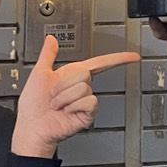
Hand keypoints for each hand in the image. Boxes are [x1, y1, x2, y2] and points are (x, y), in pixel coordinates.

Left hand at [12, 35, 139, 158]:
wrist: (32, 127)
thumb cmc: (33, 105)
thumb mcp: (39, 73)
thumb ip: (47, 54)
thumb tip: (50, 39)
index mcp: (72, 75)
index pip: (100, 63)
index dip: (118, 59)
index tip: (133, 56)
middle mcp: (81, 87)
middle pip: (86, 73)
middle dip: (65, 83)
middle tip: (54, 94)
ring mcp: (86, 101)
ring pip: (84, 88)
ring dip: (65, 97)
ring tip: (58, 105)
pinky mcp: (88, 114)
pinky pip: (88, 101)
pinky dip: (74, 106)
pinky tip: (66, 111)